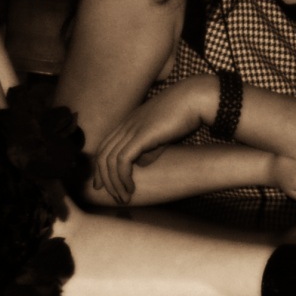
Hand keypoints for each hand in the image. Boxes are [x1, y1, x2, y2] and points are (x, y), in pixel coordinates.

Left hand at [92, 77, 216, 203]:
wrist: (194, 99)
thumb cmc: (183, 115)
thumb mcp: (162, 134)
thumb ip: (150, 148)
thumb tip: (141, 163)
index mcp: (128, 122)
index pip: (104, 147)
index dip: (100, 168)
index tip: (103, 185)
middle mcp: (125, 125)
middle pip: (102, 155)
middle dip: (104, 179)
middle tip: (113, 196)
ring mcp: (131, 129)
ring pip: (109, 160)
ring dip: (114, 183)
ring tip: (124, 197)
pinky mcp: (140, 135)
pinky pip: (122, 160)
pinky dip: (123, 177)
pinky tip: (131, 188)